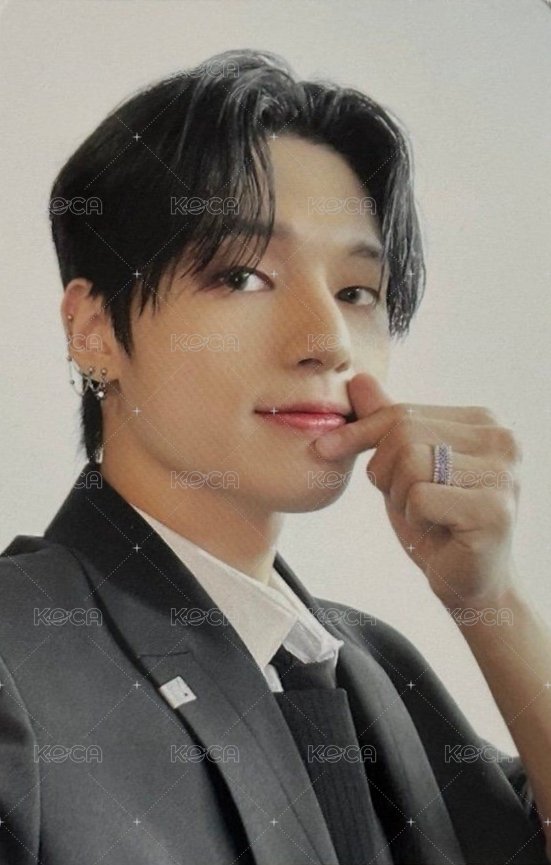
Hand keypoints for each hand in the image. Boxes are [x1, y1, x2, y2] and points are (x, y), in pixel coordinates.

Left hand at [313, 373, 521, 607]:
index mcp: (483, 422)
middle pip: (404, 434)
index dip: (359, 432)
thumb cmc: (438, 521)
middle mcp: (501, 440)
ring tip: (426, 514)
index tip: (325, 447)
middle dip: (385, 471)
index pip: (403, 413)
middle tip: (406, 499)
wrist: (471, 581)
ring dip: (400, 497)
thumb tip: (358, 379)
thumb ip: (386, 423)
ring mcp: (503, 474)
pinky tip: (438, 530)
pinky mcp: (494, 510)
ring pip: (410, 464)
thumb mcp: (404, 467)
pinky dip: (415, 518)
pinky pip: (421, 498)